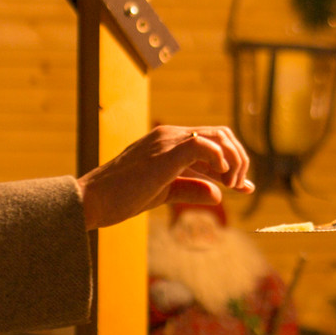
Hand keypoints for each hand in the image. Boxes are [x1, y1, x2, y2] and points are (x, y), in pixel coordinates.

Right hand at [78, 126, 251, 229]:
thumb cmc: (120, 198)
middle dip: (238, 160)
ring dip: (234, 161)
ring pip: (217, 136)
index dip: (233, 163)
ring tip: (233, 186)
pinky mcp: (165, 153)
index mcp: (167, 142)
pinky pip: (203, 145)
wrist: (91, 200)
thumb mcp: (162, 193)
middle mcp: (169, 135)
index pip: (211, 141)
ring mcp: (167, 141)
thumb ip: (191, 189)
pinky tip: (222, 179)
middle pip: (221, 134)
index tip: (244, 188)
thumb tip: (218, 195)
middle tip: (240, 188)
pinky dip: (220, 159)